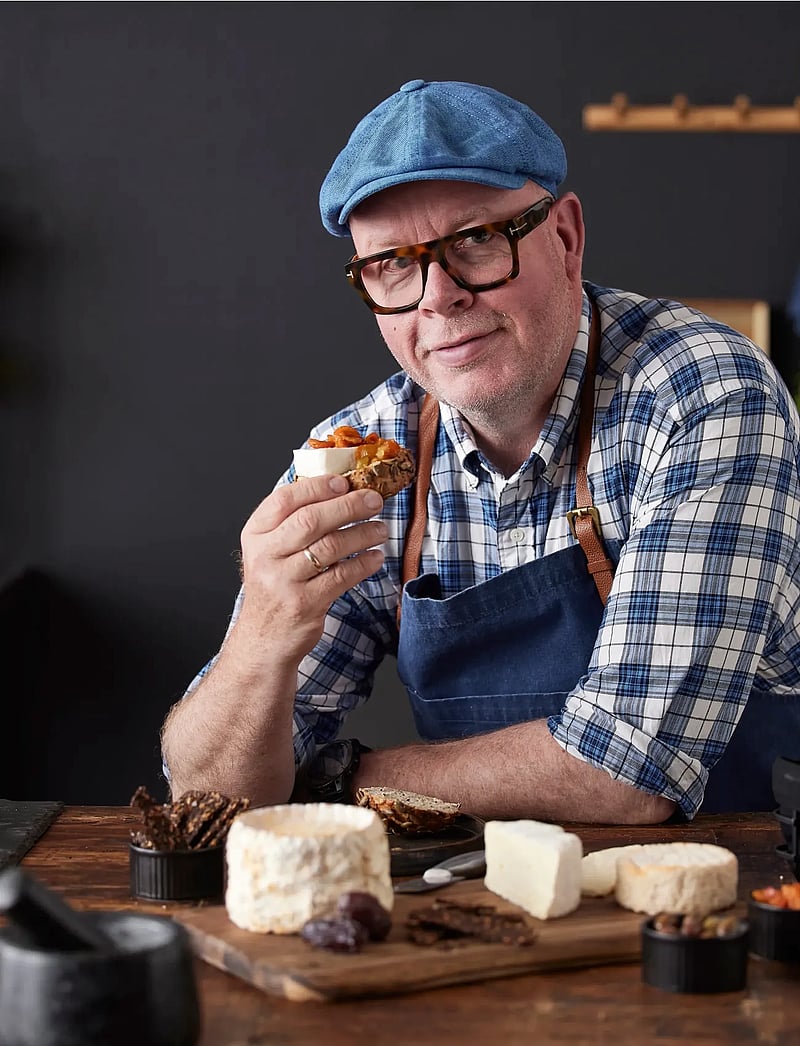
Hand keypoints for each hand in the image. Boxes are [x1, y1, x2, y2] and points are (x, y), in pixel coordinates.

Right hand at [234, 475, 386, 664]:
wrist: (263, 640)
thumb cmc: (273, 589)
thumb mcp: (269, 551)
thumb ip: (292, 523)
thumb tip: (338, 491)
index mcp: (255, 535)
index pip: (284, 499)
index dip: (317, 487)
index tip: (344, 482)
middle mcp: (265, 555)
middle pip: (310, 520)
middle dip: (348, 506)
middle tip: (374, 500)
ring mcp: (283, 581)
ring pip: (329, 547)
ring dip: (361, 534)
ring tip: (380, 529)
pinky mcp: (304, 604)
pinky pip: (340, 576)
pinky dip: (362, 564)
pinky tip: (375, 557)